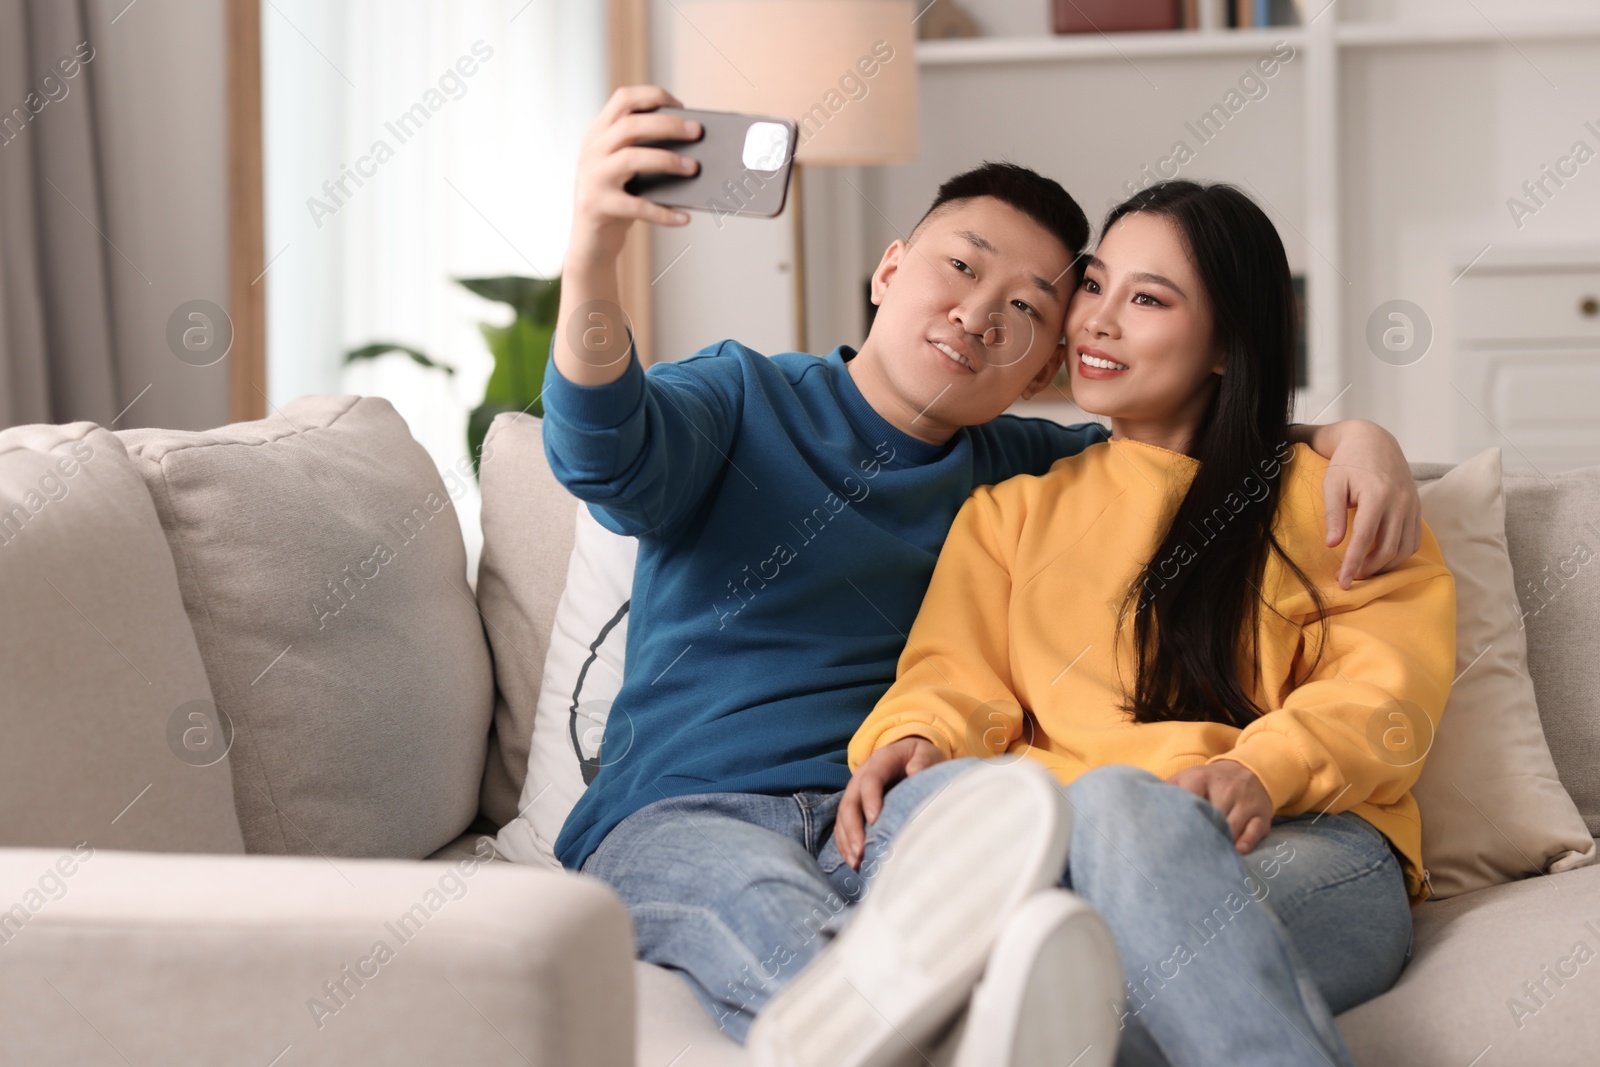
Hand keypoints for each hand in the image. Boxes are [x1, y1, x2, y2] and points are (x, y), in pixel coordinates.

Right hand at [567, 85, 701, 268]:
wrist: (589, 242)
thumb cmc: (617, 200)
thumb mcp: (625, 170)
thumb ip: (645, 151)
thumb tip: (692, 143)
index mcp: (598, 134)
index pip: (622, 98)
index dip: (653, 96)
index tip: (680, 106)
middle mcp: (591, 151)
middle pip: (630, 125)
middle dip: (668, 125)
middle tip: (697, 132)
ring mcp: (592, 178)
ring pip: (631, 159)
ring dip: (667, 161)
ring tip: (694, 168)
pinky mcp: (597, 207)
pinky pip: (636, 207)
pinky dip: (663, 212)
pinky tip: (684, 218)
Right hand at [834, 737, 946, 869]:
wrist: (907, 755)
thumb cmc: (919, 757)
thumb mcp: (926, 753)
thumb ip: (922, 761)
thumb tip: (915, 773)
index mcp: (880, 761)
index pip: (870, 779)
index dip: (870, 799)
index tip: (875, 820)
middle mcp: (861, 776)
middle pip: (849, 802)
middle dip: (853, 828)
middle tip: (860, 851)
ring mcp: (854, 792)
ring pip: (842, 816)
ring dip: (847, 840)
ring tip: (855, 862)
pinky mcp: (854, 807)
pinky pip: (842, 826)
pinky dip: (844, 844)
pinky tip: (852, 861)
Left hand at [1167, 760, 1272, 852]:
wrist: (1248, 770)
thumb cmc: (1209, 781)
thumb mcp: (1186, 777)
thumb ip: (1167, 791)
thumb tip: (1145, 807)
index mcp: (1200, 779)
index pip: (1189, 801)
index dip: (1181, 820)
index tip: (1171, 837)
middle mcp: (1226, 789)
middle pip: (1212, 817)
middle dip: (1200, 836)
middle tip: (1187, 854)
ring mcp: (1245, 802)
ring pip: (1232, 827)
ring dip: (1220, 843)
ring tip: (1207, 858)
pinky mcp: (1261, 814)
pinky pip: (1254, 831)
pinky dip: (1245, 843)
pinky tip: (1235, 852)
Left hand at [1319, 420, 1421, 588]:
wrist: (1374, 440)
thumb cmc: (1348, 462)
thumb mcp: (1332, 483)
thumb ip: (1333, 514)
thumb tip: (1333, 544)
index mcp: (1377, 496)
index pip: (1365, 539)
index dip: (1352, 564)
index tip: (1342, 582)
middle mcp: (1400, 502)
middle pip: (1387, 549)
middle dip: (1368, 569)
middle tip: (1349, 576)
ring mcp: (1412, 506)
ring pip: (1404, 548)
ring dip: (1385, 565)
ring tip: (1364, 569)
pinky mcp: (1417, 507)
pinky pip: (1414, 540)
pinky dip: (1400, 555)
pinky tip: (1382, 558)